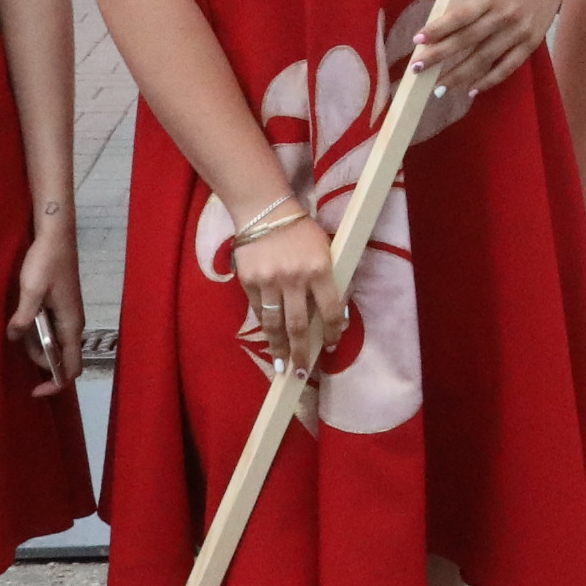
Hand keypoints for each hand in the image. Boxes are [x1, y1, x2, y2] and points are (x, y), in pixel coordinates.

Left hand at [11, 215, 83, 384]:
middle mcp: (73, 324)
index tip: (35, 391)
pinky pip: (51, 330)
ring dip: (35, 344)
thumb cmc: (46, 262)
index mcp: (71, 325)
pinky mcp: (60, 307)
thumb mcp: (31, 291)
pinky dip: (36, 333)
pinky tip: (21, 322)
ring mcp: (68, 315)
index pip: (71, 368)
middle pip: (61, 358)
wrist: (55, 236)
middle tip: (18, 343)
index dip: (55, 384)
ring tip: (16, 328)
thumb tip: (14, 337)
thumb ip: (24, 318)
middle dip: (41, 361)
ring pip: (54, 344)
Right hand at [231, 211, 341, 375]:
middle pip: (299, 326)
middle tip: (303, 374)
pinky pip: (259, 312)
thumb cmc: (300, 231)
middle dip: (302, 354)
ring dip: (279, 349)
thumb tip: (336, 317)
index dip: (333, 333)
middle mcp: (295, 277)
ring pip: (275, 324)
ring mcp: (269, 280)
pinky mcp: (249, 281)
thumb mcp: (324, 250)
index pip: (331, 310)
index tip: (332, 346)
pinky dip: (265, 328)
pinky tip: (270, 340)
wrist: (264, 211)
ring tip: (282, 366)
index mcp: (320, 268)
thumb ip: (329, 280)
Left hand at [416, 0, 582, 94]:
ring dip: (459, 75)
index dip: (438, 28)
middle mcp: (506, 13)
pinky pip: (508, 66)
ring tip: (438, 89)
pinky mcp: (531, 42)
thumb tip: (439, 20)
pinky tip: (471, 90)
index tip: (417, 39)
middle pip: (467, 40)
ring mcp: (520, 30)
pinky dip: (489, 80)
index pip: (460, 15)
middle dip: (440, 56)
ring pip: (485, 58)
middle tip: (416, 69)